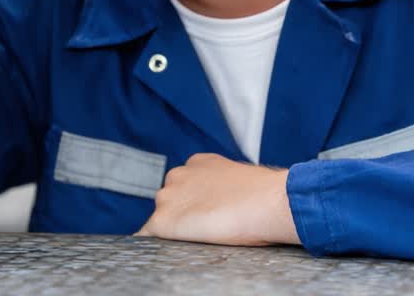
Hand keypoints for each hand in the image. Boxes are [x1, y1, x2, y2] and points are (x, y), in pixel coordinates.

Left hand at [136, 153, 299, 246]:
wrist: (267, 202)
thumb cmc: (263, 195)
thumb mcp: (239, 181)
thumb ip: (223, 187)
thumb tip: (228, 202)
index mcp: (198, 163)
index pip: (184, 185)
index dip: (194, 202)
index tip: (207, 213)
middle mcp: (178, 175)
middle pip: (169, 199)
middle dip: (182, 212)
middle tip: (204, 227)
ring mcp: (168, 197)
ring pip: (160, 216)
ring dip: (172, 227)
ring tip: (196, 239)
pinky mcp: (164, 220)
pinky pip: (146, 235)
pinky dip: (152, 244)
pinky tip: (163, 251)